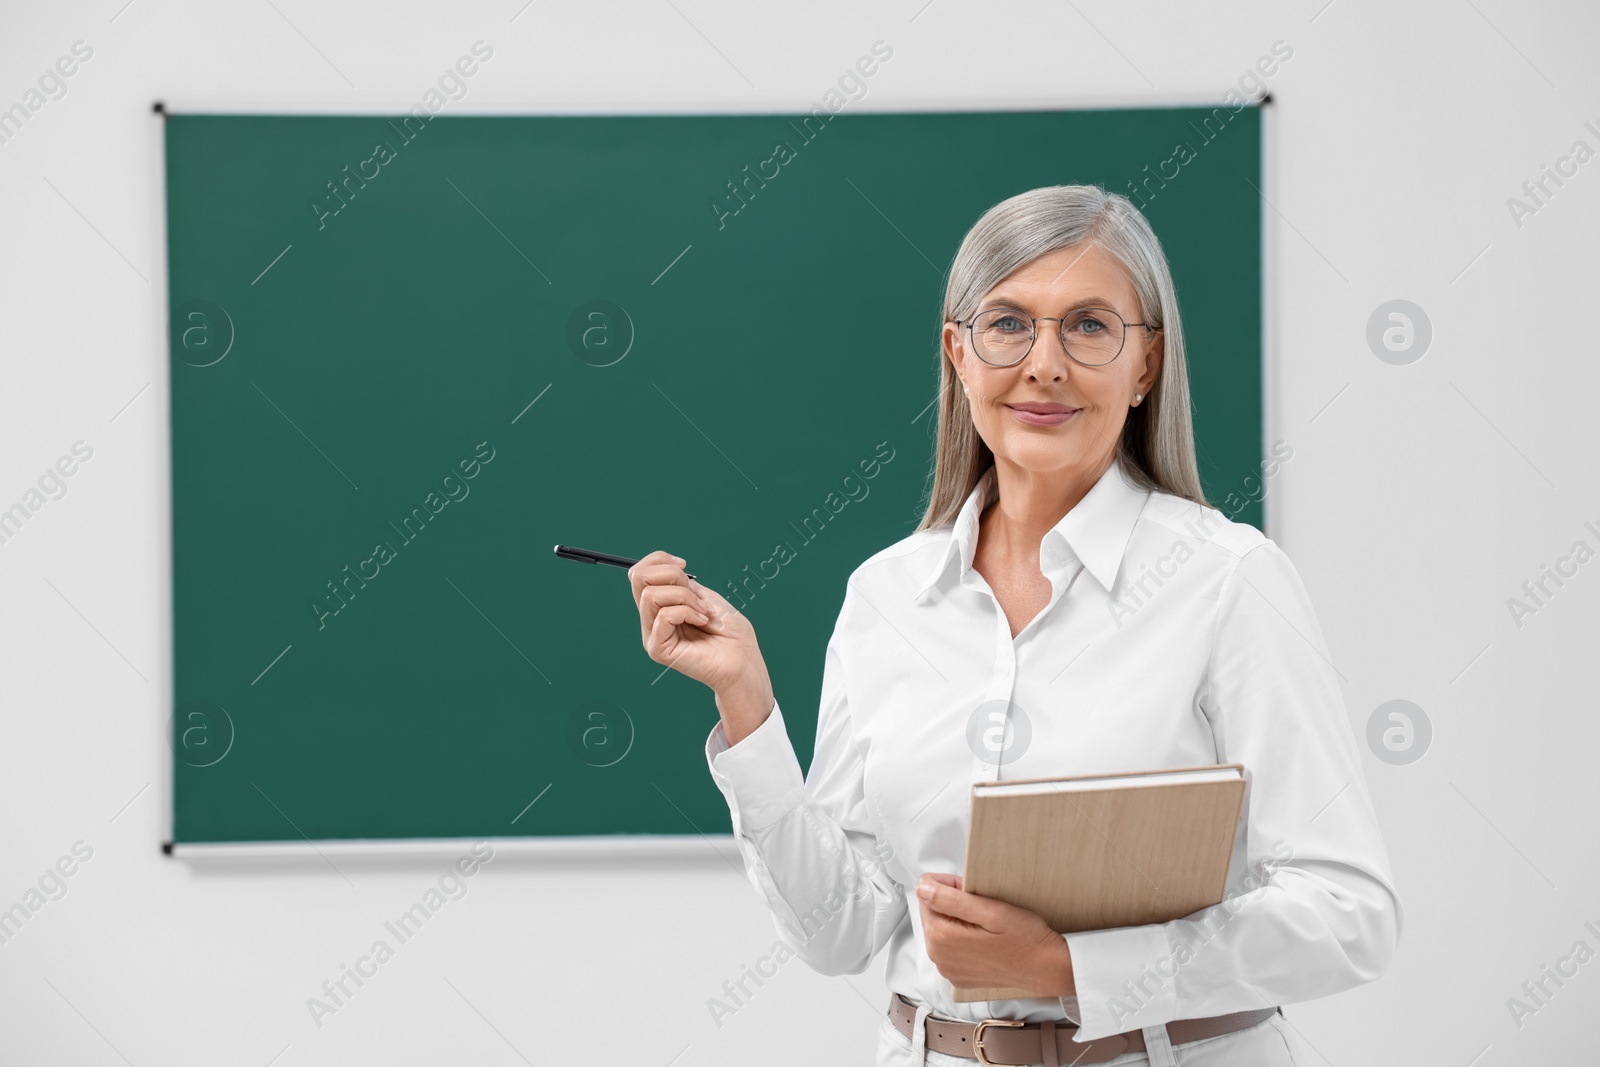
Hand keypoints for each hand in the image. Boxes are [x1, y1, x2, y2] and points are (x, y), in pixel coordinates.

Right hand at [628, 550, 772, 726]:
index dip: (659, 559)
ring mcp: (653, 634)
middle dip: (670, 574)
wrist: (743, 660)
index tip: (684, 565)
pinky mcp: (658, 649)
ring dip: (684, 596)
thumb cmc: (731, 631)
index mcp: (661, 605)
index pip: (640, 573)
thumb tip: (666, 571)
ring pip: (650, 595)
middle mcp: (652, 619)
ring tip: (703, 612)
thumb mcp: (706, 596)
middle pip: (638, 578)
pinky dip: (687, 612)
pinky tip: (702, 622)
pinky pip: (663, 616)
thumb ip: (681, 584)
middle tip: (694, 591)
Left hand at [916, 872, 1074, 997]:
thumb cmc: (1023, 937)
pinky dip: (961, 939)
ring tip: (984, 922)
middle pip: (931, 914)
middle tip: (981, 904)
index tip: (969, 889)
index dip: (947, 886)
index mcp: (941, 937)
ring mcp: (948, 969)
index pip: (926, 895)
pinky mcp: (958, 976)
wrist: (1044, 967)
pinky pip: (950, 949)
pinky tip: (983, 939)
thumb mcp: (989, 910)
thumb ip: (949, 899)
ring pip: (940, 930)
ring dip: (956, 921)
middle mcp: (939, 957)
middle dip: (950, 903)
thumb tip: (922, 887)